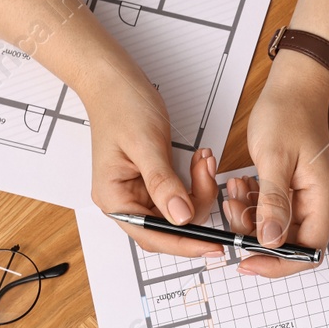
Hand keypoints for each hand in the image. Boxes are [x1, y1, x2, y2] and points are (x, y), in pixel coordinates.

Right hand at [85, 72, 222, 257]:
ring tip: (204, 162)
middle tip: (210, 177)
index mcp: (114, 199)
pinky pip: (180, 195)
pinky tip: (200, 163)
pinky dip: (195, 182)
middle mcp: (124, 201)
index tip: (214, 246)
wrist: (114, 81)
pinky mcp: (152, 183)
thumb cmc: (121, 105)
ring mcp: (138, 193)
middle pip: (169, 228)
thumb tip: (180, 217)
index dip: (185, 245)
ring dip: (199, 191)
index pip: (152, 236)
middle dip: (196, 207)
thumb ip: (163, 183)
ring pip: (179, 212)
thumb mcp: (146, 144)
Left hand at [233, 52, 328, 277]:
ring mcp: (307, 199)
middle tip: (233, 207)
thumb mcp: (275, 159)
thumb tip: (271, 241)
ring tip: (236, 187)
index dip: (277, 263)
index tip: (247, 261)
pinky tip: (242, 184)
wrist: (294, 88)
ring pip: (276, 229)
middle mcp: (320, 204)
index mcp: (323, 199)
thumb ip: (274, 203)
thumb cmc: (289, 114)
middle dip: (256, 233)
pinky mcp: (293, 193)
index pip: (308, 252)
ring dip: (250, 216)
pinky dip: (252, 204)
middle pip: (289, 243)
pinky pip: (272, 212)